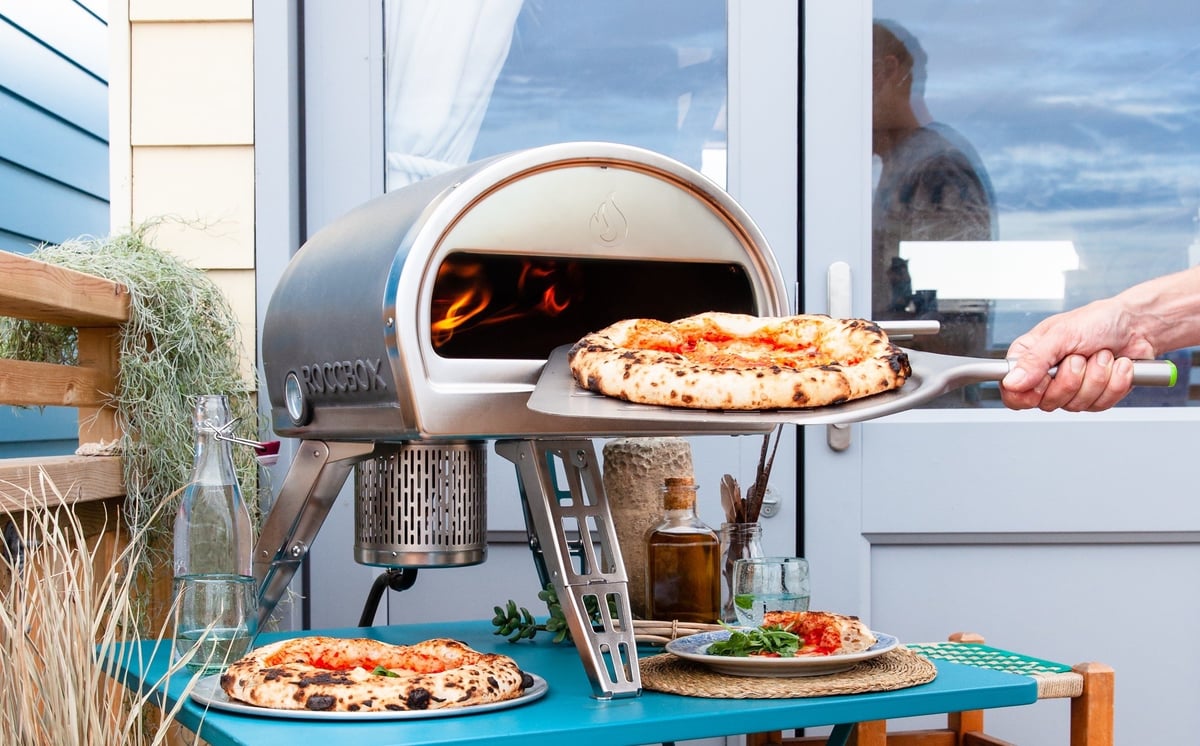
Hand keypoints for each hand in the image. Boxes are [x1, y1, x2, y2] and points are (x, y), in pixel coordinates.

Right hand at [1000, 298, 1151, 411]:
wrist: (1136, 325)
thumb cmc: (1098, 321)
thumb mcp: (1061, 334)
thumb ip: (1034, 360)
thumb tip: (1012, 382)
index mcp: (1030, 358)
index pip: (1013, 393)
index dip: (1027, 393)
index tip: (1044, 380)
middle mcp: (1047, 377)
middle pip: (1047, 402)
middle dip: (1072, 379)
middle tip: (1080, 356)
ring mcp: (1071, 389)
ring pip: (1076, 404)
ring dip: (1097, 377)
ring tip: (1101, 355)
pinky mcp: (1094, 397)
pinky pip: (1100, 404)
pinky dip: (1114, 382)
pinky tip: (1115, 365)